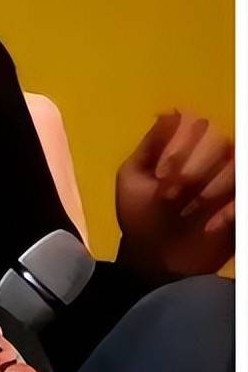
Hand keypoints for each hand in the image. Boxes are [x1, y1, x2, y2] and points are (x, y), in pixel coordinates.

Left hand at [115, 110, 234, 284]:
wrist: (151, 259)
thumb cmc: (139, 214)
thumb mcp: (133, 177)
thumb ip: (151, 145)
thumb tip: (169, 112)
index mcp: (189, 155)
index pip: (200, 134)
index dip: (180, 152)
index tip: (163, 174)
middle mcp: (214, 168)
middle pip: (221, 149)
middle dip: (193, 172)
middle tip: (171, 193)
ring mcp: (228, 192)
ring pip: (235, 173)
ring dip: (212, 190)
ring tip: (186, 210)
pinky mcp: (237, 218)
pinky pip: (240, 205)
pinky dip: (230, 213)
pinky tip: (211, 227)